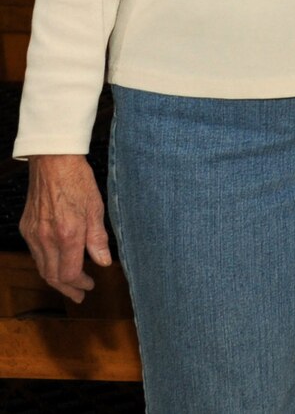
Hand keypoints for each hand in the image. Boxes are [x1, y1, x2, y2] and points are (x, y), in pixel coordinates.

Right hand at [22, 154, 111, 303]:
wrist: (52, 162)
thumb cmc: (78, 181)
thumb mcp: (96, 208)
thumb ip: (98, 238)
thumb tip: (103, 262)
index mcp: (67, 234)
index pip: (69, 273)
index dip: (80, 284)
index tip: (90, 286)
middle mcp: (46, 238)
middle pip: (52, 276)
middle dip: (67, 289)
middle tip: (79, 295)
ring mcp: (33, 234)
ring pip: (42, 266)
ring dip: (56, 279)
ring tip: (70, 284)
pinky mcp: (27, 227)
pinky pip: (36, 253)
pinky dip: (47, 263)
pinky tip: (57, 263)